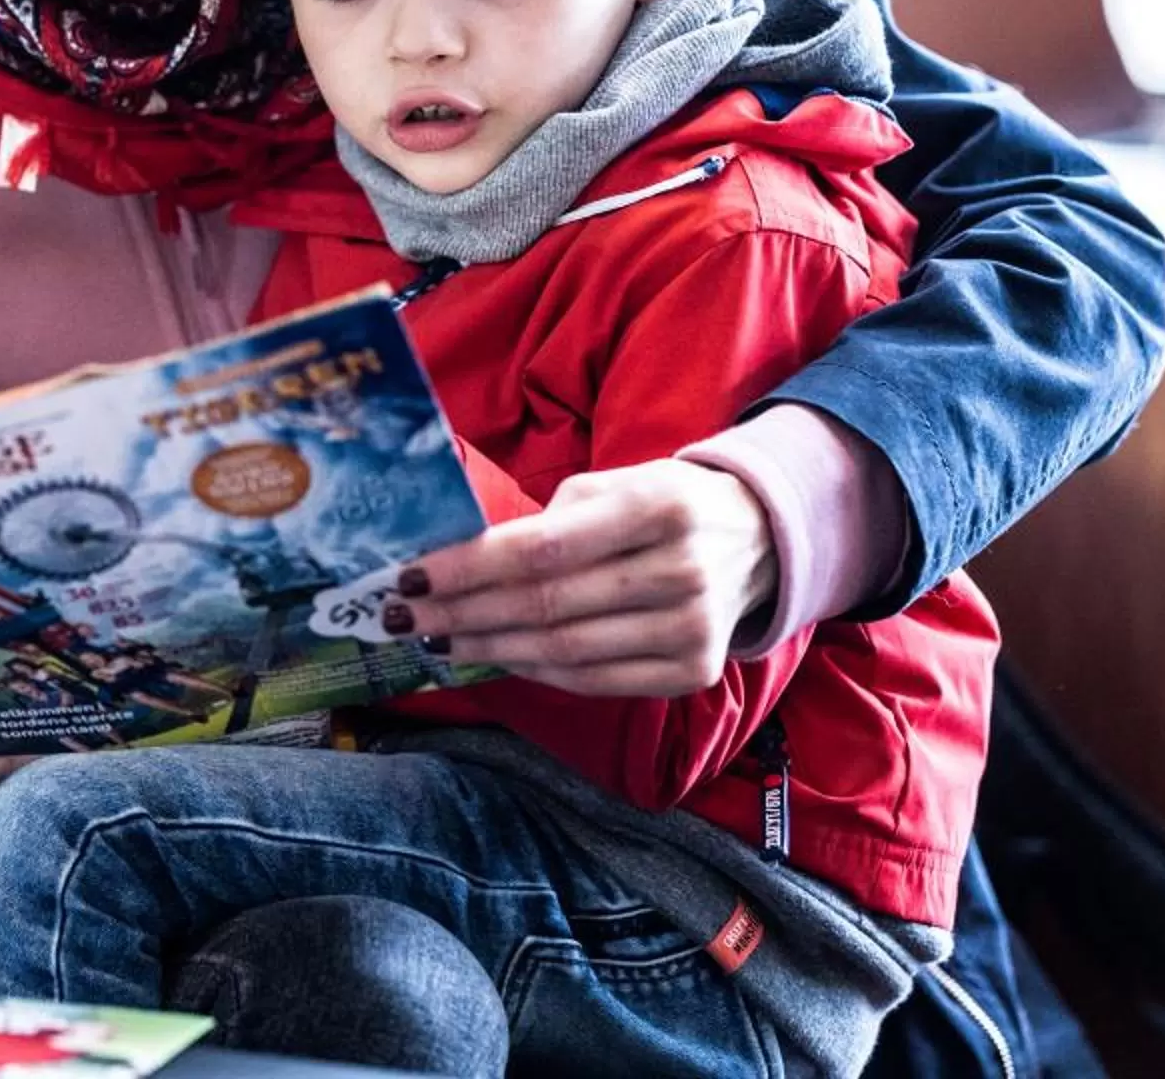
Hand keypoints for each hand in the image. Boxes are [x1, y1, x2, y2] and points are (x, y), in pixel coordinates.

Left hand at [387, 461, 776, 697]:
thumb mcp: (616, 483)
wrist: (758, 539)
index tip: (411, 576)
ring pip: (564, 650)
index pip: (544, 548)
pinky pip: (594, 680)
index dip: (469, 566)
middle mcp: (680, 571)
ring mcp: (692, 630)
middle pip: (546, 605)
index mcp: (657, 507)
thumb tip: (464, 555)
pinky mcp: (693, 672)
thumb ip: (550, 518)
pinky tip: (495, 656)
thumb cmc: (665, 503)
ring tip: (440, 638)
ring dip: (488, 647)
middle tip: (406, 616)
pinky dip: (536, 670)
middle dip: (462, 612)